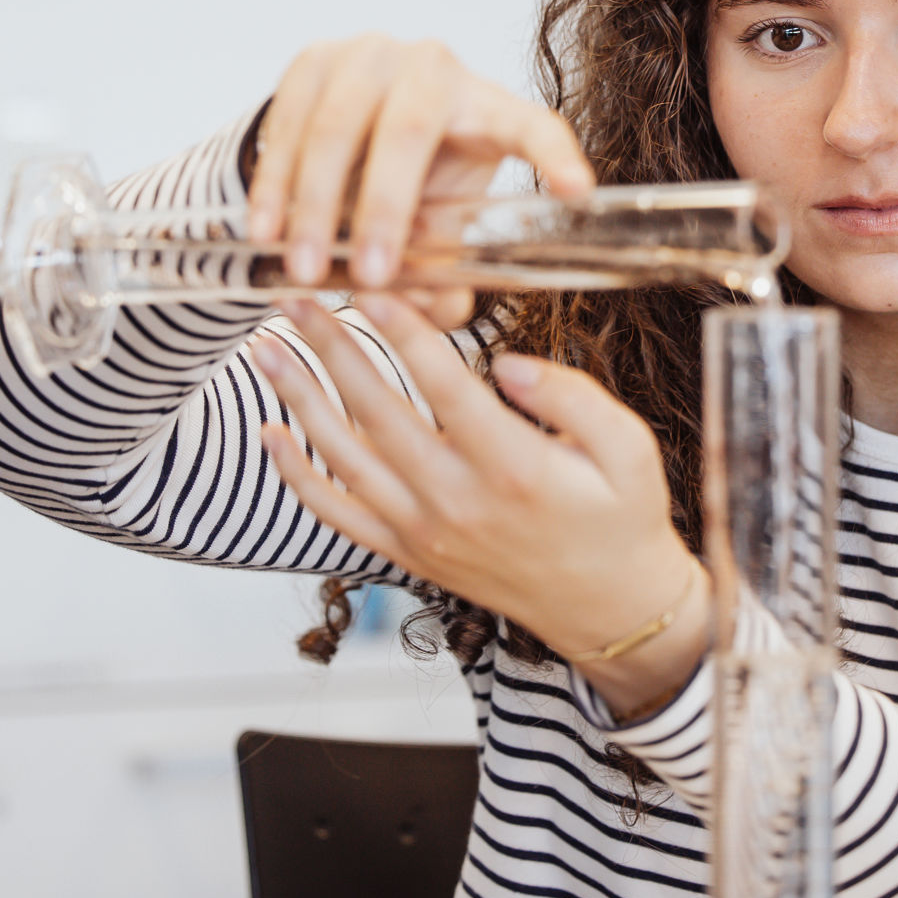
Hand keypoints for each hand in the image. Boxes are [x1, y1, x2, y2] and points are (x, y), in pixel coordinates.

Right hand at [247, 35, 591, 324]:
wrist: (348, 132)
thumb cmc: (414, 187)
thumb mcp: (438, 229)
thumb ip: (446, 274)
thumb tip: (443, 308)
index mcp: (489, 110)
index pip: (533, 129)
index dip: (554, 159)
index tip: (576, 193)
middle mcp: (435, 69)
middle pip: (409, 130)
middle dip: (384, 208)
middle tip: (369, 277)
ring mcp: (369, 55)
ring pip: (338, 127)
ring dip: (316, 205)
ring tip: (304, 270)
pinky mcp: (312, 59)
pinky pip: (288, 122)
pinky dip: (274, 184)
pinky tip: (263, 233)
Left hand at [251, 293, 710, 719]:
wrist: (608, 610)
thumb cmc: (622, 519)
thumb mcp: (630, 450)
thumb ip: (573, 398)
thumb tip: (507, 364)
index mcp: (515, 470)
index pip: (446, 387)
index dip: (406, 333)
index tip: (375, 287)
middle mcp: (459, 504)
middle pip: (378, 413)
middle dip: (332, 348)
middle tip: (296, 298)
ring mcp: (426, 533)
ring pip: (344, 458)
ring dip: (299, 399)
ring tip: (266, 348)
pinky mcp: (409, 553)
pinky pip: (338, 514)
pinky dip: (297, 476)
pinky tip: (270, 433)